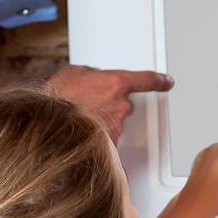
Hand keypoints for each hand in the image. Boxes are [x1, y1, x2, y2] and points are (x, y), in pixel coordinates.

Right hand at [44, 63, 172, 142]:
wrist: (51, 125)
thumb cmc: (58, 101)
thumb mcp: (73, 74)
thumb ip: (91, 74)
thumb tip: (91, 77)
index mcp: (115, 83)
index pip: (146, 79)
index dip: (158, 80)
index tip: (166, 81)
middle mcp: (120, 106)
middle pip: (124, 103)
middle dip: (110, 102)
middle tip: (90, 102)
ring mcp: (116, 126)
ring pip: (115, 120)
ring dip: (102, 119)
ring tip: (81, 117)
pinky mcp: (109, 144)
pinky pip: (107, 137)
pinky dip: (97, 134)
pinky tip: (82, 131)